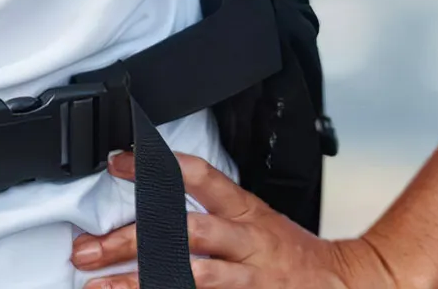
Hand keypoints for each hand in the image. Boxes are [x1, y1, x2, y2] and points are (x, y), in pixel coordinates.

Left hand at [70, 150, 396, 288]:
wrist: (350, 287)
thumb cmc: (296, 257)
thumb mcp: (258, 219)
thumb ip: (212, 211)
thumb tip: (155, 200)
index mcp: (246, 213)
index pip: (198, 176)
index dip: (155, 165)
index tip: (117, 162)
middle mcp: (245, 244)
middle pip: (180, 233)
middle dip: (129, 240)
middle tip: (87, 248)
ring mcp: (248, 281)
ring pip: (188, 277)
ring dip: (137, 283)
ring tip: (98, 287)